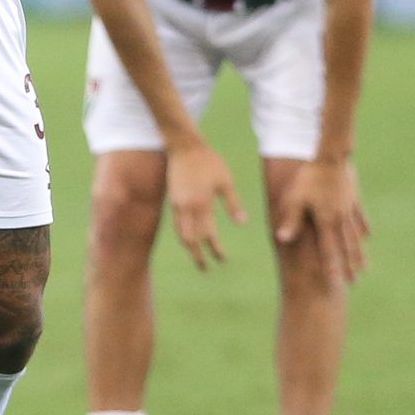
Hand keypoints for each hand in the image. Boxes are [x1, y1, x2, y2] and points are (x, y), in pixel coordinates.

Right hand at [167, 138, 245, 271]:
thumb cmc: (208, 160)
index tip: (221, 259)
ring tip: (196, 255)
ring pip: (181, 233)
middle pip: (190, 240)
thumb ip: (233, 203)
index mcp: (202, 204)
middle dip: (197, 255)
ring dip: (189, 246)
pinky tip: (190, 235)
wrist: (183, 146)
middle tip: (205, 268)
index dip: (215, 249)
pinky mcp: (172, 198)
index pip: (208, 234)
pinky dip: (183, 233)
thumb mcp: (225, 181)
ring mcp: (177, 204)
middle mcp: (187, 207)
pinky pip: (177, 223)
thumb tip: (242, 223)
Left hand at [273, 158, 368, 284]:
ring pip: (355, 236)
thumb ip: (291, 221)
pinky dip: (364, 228)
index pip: (328, 250)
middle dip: (349, 267)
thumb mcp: (294, 199)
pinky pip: (360, 217)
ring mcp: (348, 209)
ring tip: (364, 267)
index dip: (331, 268)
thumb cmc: (308, 178)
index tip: (335, 284)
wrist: (331, 156)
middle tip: (354, 283)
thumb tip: (281, 239)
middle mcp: (340, 219)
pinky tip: (368, 236)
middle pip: (346, 248)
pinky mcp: (353, 199)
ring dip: (359, 253)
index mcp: (325, 222)